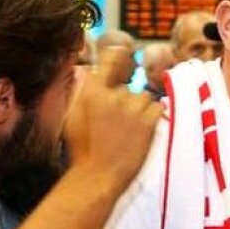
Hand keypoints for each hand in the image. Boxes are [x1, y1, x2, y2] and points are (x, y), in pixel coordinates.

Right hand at [63, 46, 160, 192]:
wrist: (98, 176)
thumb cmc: (82, 150)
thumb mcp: (72, 116)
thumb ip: (81, 92)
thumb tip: (86, 72)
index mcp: (91, 91)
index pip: (110, 59)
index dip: (120, 55)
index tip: (125, 52)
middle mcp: (112, 94)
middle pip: (128, 88)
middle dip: (126, 102)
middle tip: (119, 125)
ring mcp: (131, 108)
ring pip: (144, 98)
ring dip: (140, 111)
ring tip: (129, 132)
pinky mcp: (147, 121)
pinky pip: (156, 108)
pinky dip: (152, 118)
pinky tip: (140, 134)